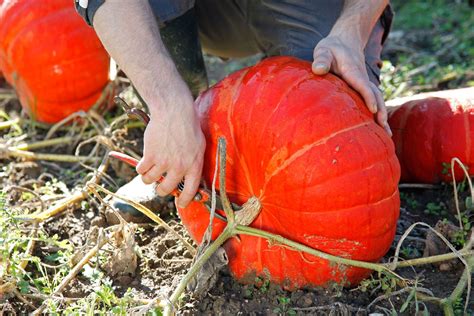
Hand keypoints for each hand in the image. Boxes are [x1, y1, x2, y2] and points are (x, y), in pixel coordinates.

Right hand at [136, 86, 205, 207]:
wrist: (174, 111)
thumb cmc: (188, 127)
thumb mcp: (199, 146)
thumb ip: (195, 163)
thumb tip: (190, 179)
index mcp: (194, 165)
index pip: (190, 190)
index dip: (185, 200)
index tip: (180, 204)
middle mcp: (179, 167)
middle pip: (166, 189)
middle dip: (161, 190)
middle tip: (160, 185)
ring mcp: (164, 162)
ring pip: (150, 181)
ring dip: (148, 178)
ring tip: (150, 170)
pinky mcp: (150, 155)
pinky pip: (141, 170)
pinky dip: (140, 168)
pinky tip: (144, 162)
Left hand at [312, 36, 390, 135]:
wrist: (346, 40)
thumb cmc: (331, 48)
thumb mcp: (324, 50)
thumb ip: (321, 59)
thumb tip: (319, 69)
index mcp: (353, 71)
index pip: (362, 85)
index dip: (368, 97)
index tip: (373, 110)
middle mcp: (363, 79)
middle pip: (375, 96)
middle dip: (380, 111)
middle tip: (384, 128)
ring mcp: (365, 84)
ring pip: (377, 100)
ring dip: (382, 115)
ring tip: (387, 135)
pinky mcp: (364, 88)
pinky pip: (374, 100)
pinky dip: (379, 113)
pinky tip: (380, 127)